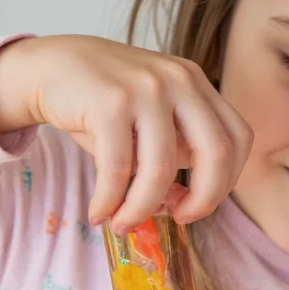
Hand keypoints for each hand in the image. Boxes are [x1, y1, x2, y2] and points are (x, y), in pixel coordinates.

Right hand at [0, 35, 252, 231]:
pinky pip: (118, 167)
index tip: (197, 204)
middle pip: (217, 152)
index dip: (226, 182)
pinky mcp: (110, 100)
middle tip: (178, 220)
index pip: (238, 138)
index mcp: (197, 85)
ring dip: (141, 208)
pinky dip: (108, 200)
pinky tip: (98, 212)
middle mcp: (180, 81)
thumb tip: (179, 206)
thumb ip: (171, 160)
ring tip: (122, 224)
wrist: (50, 66)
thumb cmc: (102, 105)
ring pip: (162, 168)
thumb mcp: (146, 127)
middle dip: (202, 200)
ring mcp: (147, 87)